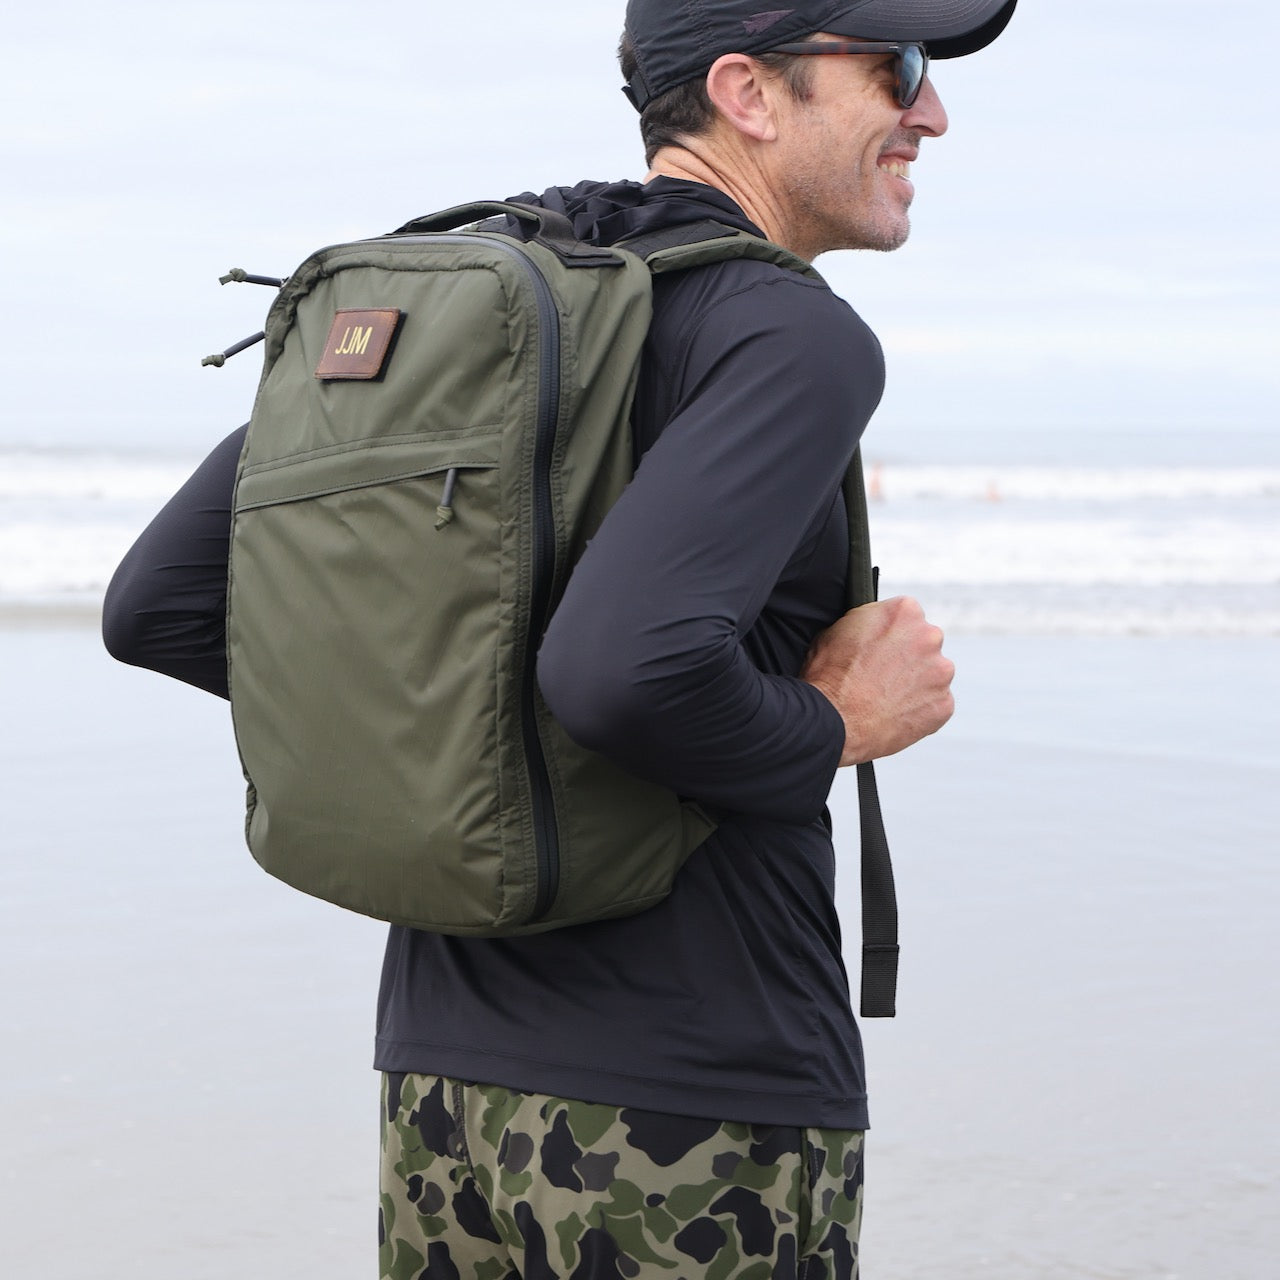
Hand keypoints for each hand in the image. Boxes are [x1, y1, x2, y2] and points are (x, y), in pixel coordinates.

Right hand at [801, 596, 954, 765]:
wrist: (833, 720)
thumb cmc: (829, 676)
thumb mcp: (838, 629)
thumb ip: (868, 623)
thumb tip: (872, 628)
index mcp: (905, 611)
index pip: (907, 616)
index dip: (891, 634)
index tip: (880, 648)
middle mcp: (930, 636)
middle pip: (925, 642)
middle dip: (908, 656)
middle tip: (883, 675)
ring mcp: (941, 671)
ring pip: (933, 674)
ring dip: (916, 682)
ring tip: (886, 698)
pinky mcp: (945, 703)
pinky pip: (936, 703)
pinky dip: (920, 708)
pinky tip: (895, 714)